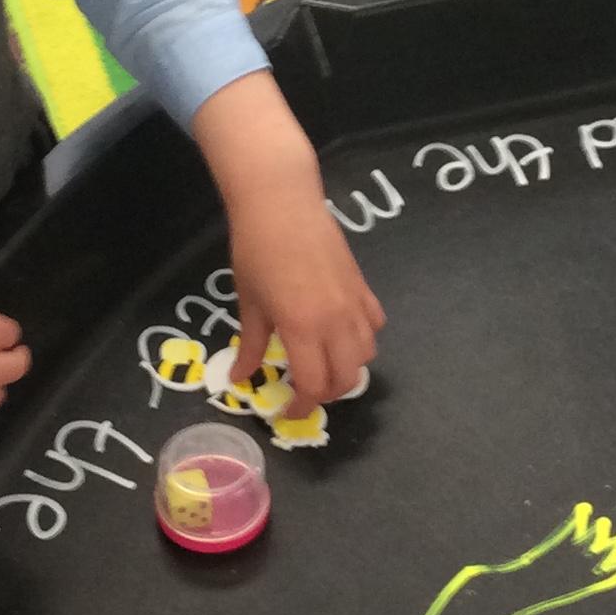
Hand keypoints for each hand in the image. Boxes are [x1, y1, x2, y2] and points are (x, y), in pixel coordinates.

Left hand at [229, 187, 383, 415]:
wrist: (282, 203)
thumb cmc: (256, 250)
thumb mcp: (249, 302)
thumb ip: (252, 345)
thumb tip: (241, 378)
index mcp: (302, 329)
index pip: (314, 387)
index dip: (301, 407)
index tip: (286, 411)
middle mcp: (335, 322)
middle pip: (346, 379)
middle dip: (326, 395)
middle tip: (303, 392)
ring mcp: (354, 303)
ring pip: (366, 355)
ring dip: (347, 369)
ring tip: (324, 366)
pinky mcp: (363, 286)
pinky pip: (374, 325)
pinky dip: (362, 339)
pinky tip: (342, 334)